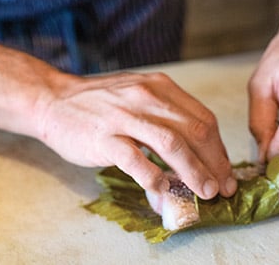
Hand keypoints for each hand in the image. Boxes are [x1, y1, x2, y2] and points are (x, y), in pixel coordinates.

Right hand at [36, 71, 234, 199]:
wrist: (53, 99)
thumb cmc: (100, 103)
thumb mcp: (140, 95)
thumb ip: (167, 118)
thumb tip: (196, 154)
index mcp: (161, 87)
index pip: (203, 118)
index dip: (219, 147)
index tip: (225, 169)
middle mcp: (148, 97)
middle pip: (195, 131)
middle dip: (214, 162)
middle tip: (222, 186)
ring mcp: (126, 116)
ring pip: (172, 144)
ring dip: (194, 171)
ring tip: (204, 191)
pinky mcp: (104, 137)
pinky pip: (135, 160)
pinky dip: (153, 177)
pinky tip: (163, 191)